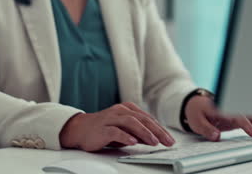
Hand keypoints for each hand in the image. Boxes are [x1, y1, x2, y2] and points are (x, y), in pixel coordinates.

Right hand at [59, 102, 175, 151]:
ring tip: (154, 142)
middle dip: (157, 131)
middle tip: (167, 141)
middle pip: (142, 119)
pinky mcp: (102, 128)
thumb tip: (155, 139)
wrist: (80, 129)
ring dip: (144, 132)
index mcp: (128, 109)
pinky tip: (133, 142)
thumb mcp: (124, 130)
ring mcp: (111, 118)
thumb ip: (138, 132)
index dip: (160, 129)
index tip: (170, 139)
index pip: (148, 119)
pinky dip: (125, 136)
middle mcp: (120, 110)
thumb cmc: (104, 129)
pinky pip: (115, 131)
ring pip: (131, 122)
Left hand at [185, 96, 251, 140]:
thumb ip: (206, 128)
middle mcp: (231, 108)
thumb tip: (216, 136)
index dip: (246, 124)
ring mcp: (235, 111)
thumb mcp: (196, 120)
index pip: (238, 116)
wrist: (193, 102)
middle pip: (250, 114)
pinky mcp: (237, 116)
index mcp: (222, 108)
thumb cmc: (195, 110)